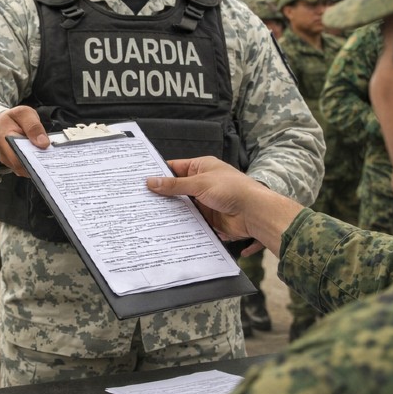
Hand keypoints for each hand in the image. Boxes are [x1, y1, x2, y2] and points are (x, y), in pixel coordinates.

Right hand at [0, 106, 48, 176]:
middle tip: (54, 160)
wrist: (2, 124)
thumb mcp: (24, 114)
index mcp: (5, 139)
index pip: (18, 157)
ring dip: (39, 166)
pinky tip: (46, 160)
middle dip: (39, 165)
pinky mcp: (15, 165)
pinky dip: (37, 165)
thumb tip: (44, 143)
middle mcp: (5, 154)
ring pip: (26, 170)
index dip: (33, 161)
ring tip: (51, 159)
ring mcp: (9, 162)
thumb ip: (33, 126)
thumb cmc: (14, 118)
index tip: (48, 158)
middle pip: (23, 167)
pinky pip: (27, 169)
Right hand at [145, 156, 301, 256]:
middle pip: (176, 188)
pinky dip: (178, 222)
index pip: (175, 168)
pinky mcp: (206, 218)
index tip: (140, 179)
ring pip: (181, 205)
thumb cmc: (232, 190)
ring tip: (145, 213)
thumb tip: (151, 181)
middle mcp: (202, 183)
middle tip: (138, 198)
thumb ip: (174, 185)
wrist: (254, 213)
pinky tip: (162, 226)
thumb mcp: (200, 183)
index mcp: (202, 167)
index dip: (159, 173)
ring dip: (169, 209)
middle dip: (161, 194)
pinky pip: (188, 220)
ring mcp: (204, 201)